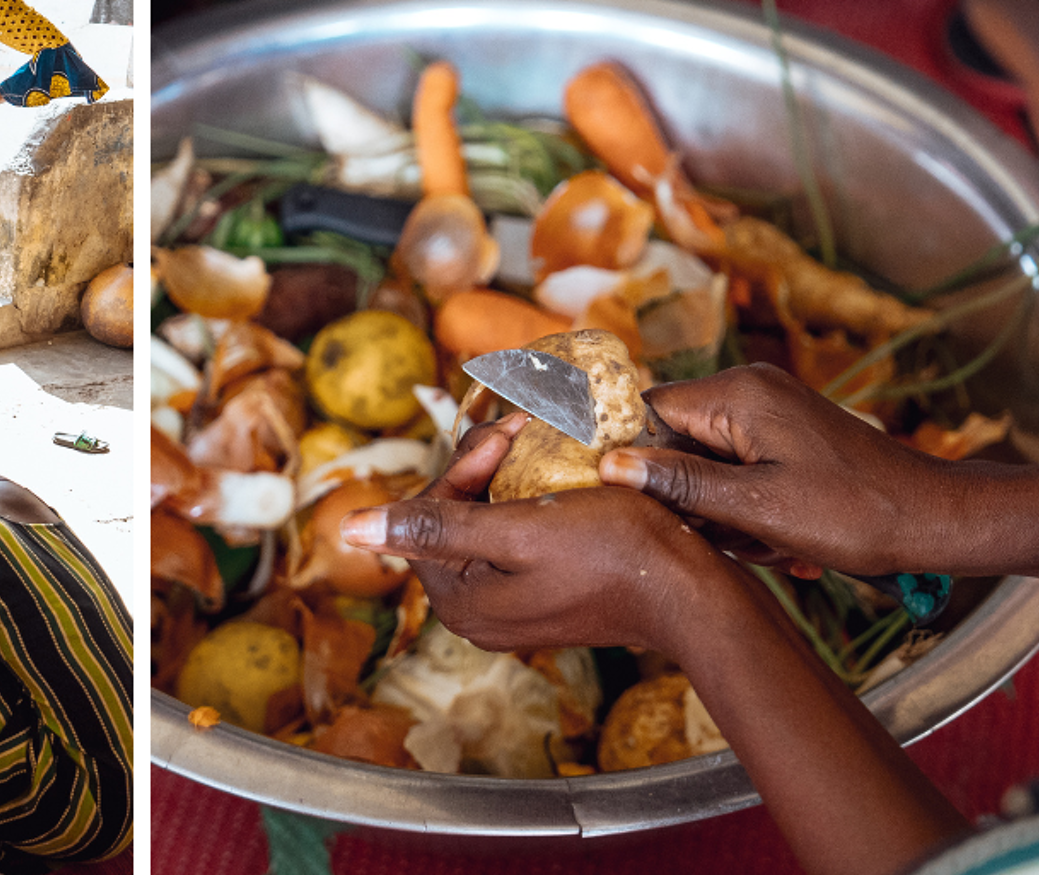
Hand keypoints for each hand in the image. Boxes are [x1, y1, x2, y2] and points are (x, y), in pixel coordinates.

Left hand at [341, 423, 734, 654]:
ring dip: (508, 477)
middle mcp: (477, 612)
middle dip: (484, 468)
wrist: (691, 590)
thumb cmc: (611, 552)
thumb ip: (434, 528)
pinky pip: (517, 538)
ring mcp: (512, 608)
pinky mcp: (545, 597)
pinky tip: (559, 478)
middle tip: (523, 426)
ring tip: (541, 439)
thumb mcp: (517, 530)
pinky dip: (530, 502)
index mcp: (460, 601)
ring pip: (486, 521)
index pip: (427, 516)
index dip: (462, 468)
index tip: (507, 433)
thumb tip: (347, 530)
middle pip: (452, 518)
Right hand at [598, 364, 947, 576]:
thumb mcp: (758, 508)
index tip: (644, 507)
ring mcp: (770, 411)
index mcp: (739, 393)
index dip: (636, 462)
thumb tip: (609, 465)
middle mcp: (750, 389)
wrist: (935, 520)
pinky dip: (747, 507)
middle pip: (674, 441)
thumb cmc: (855, 514)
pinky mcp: (785, 435)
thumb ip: (680, 483)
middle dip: (689, 496)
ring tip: (766, 540)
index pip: (647, 412)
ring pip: (705, 462)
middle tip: (730, 535)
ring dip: (722, 510)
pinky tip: (780, 538)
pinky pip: (737, 468)